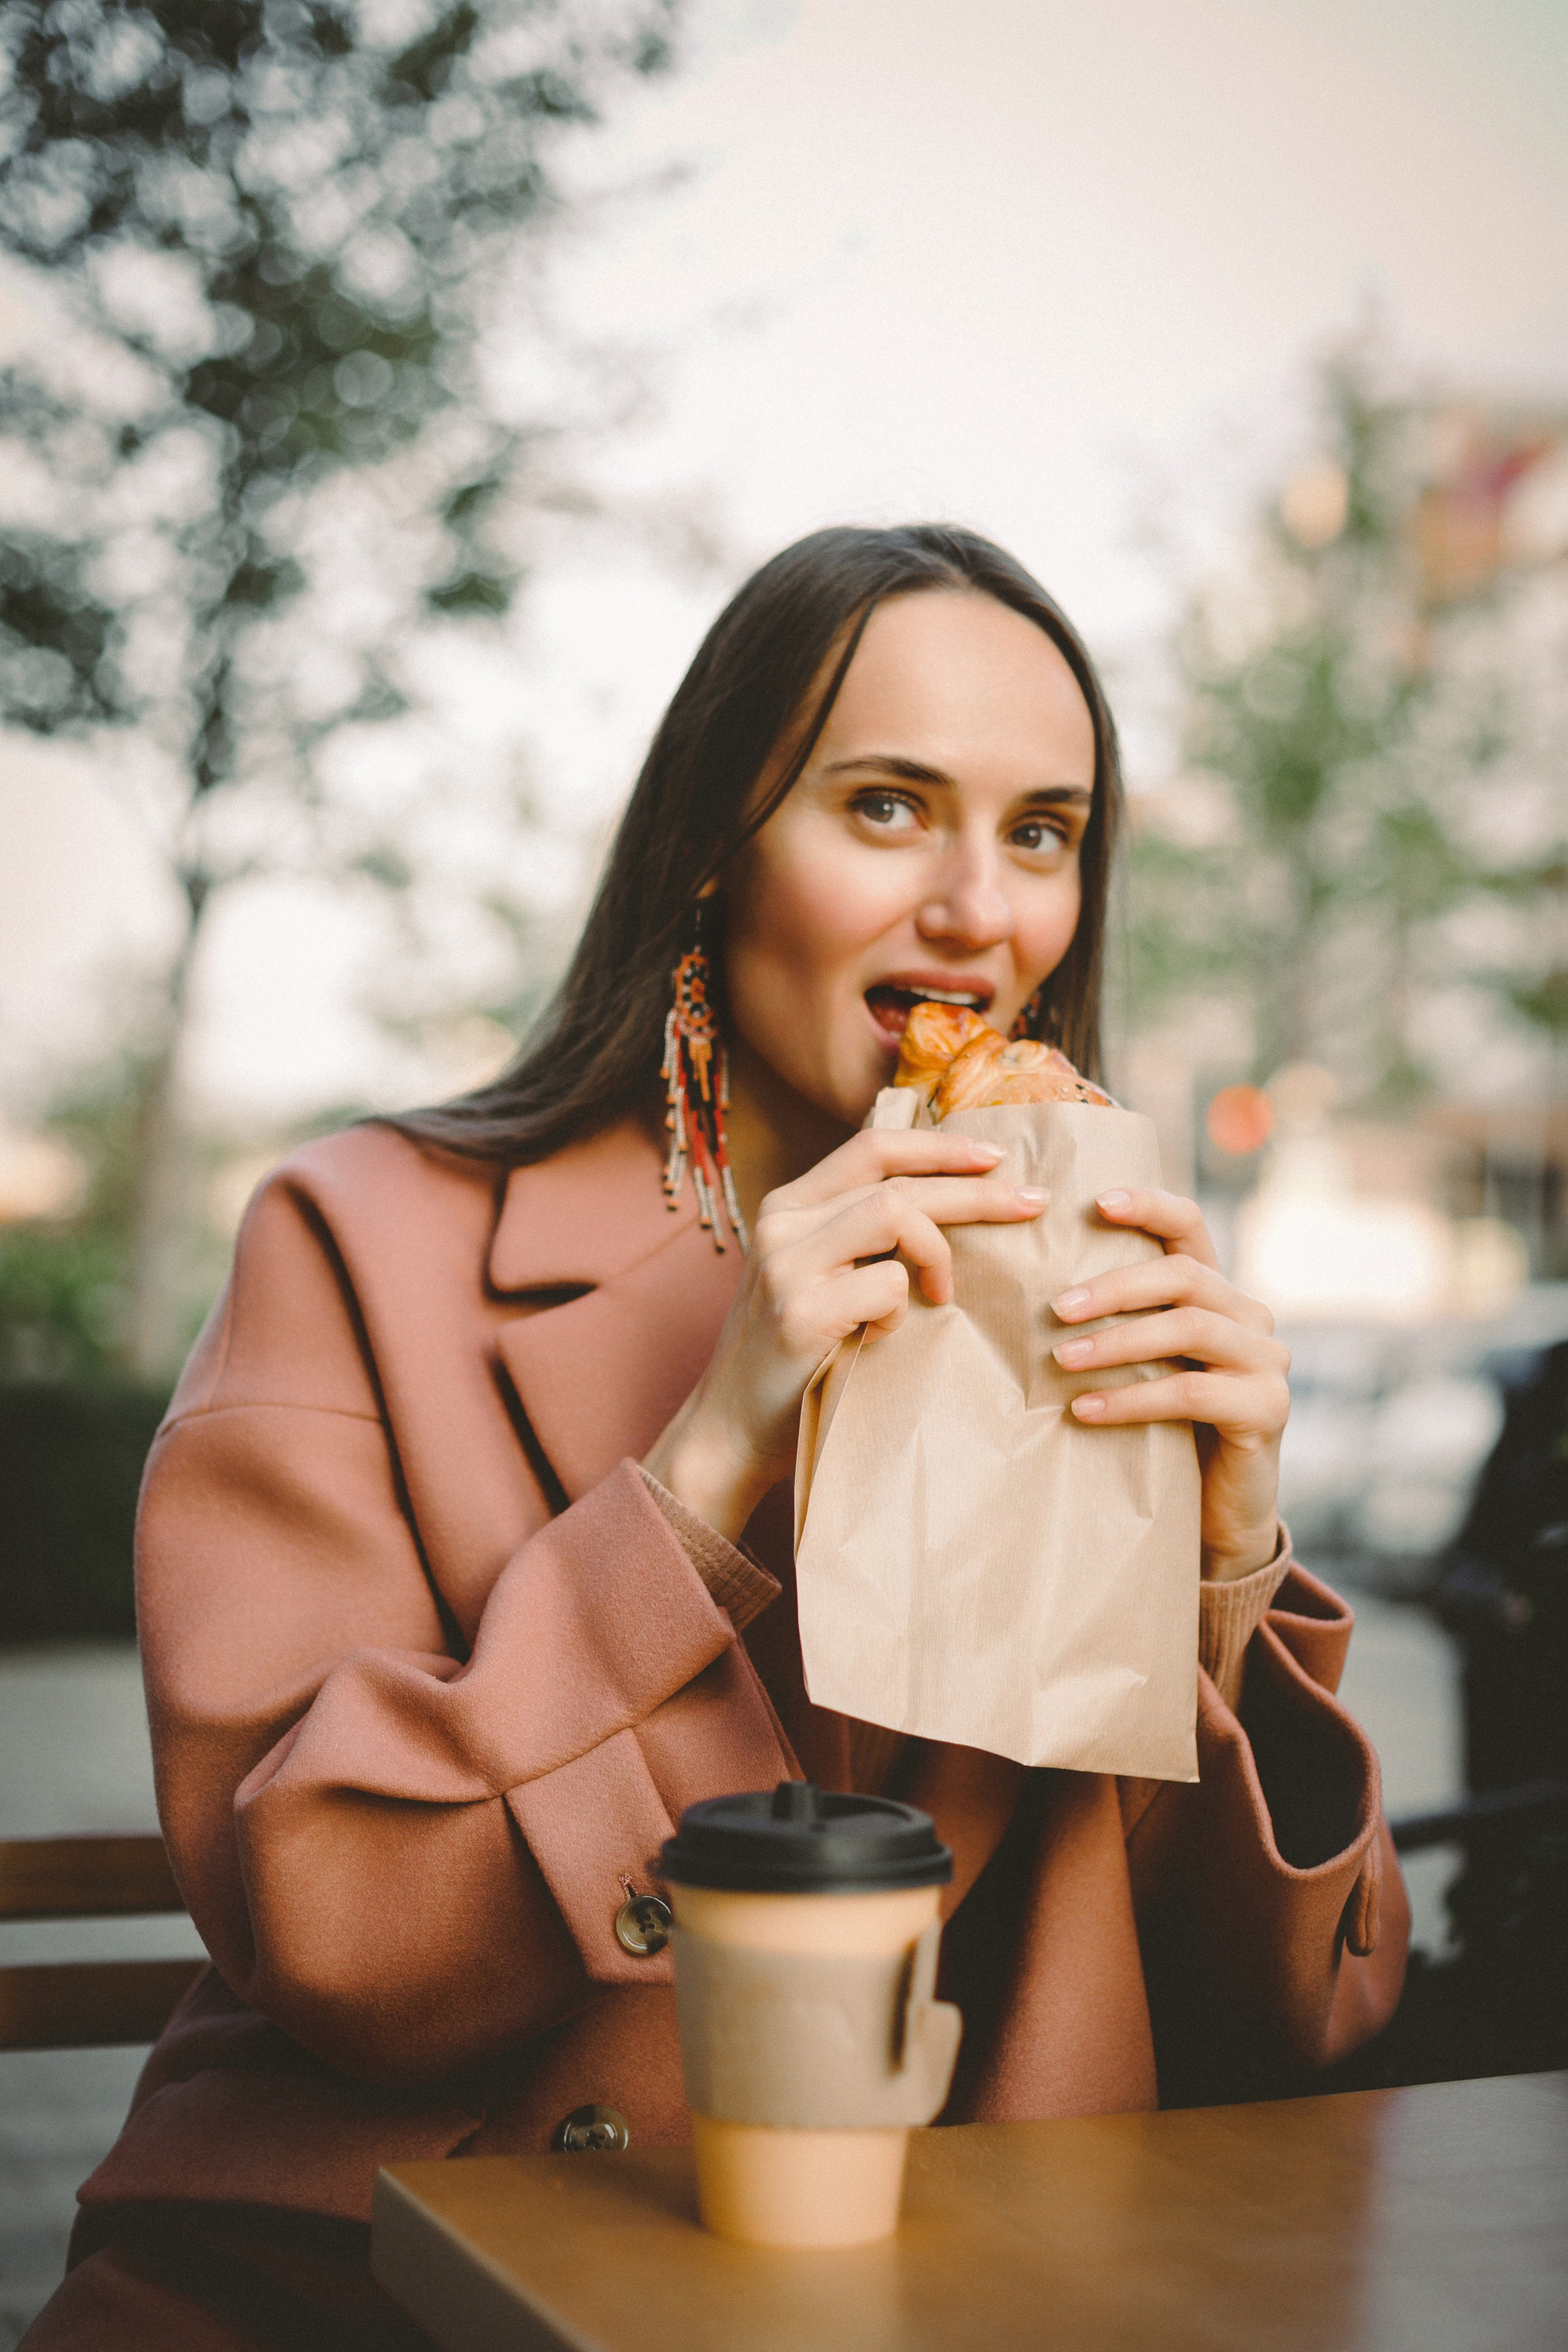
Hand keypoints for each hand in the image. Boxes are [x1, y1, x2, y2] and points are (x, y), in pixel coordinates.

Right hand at [645, 1129, 1046, 1540]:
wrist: (732, 1429)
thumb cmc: (794, 1357)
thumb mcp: (817, 1277)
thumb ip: (856, 1236)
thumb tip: (943, 1199)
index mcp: (788, 1206)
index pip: (873, 1146)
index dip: (940, 1147)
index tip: (997, 1157)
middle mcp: (781, 1222)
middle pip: (896, 1181)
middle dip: (976, 1190)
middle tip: (1031, 1204)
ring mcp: (786, 1264)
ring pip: (895, 1214)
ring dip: (937, 1252)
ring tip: (941, 1294)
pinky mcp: (800, 1312)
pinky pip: (886, 1286)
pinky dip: (901, 1313)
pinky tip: (881, 1338)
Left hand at [1049, 1188, 1288, 1581]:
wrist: (1215, 1516)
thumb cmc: (1163, 1434)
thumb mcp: (1141, 1368)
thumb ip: (1118, 1325)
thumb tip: (1033, 1292)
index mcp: (1218, 1294)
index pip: (1191, 1226)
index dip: (1148, 1206)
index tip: (1094, 1203)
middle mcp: (1252, 1317)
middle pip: (1184, 1276)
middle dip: (1114, 1287)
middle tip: (1054, 1310)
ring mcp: (1268, 1361)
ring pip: (1188, 1328)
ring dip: (1117, 1342)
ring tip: (1062, 1360)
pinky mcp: (1269, 1408)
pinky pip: (1192, 1392)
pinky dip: (1132, 1399)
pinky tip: (1085, 1411)